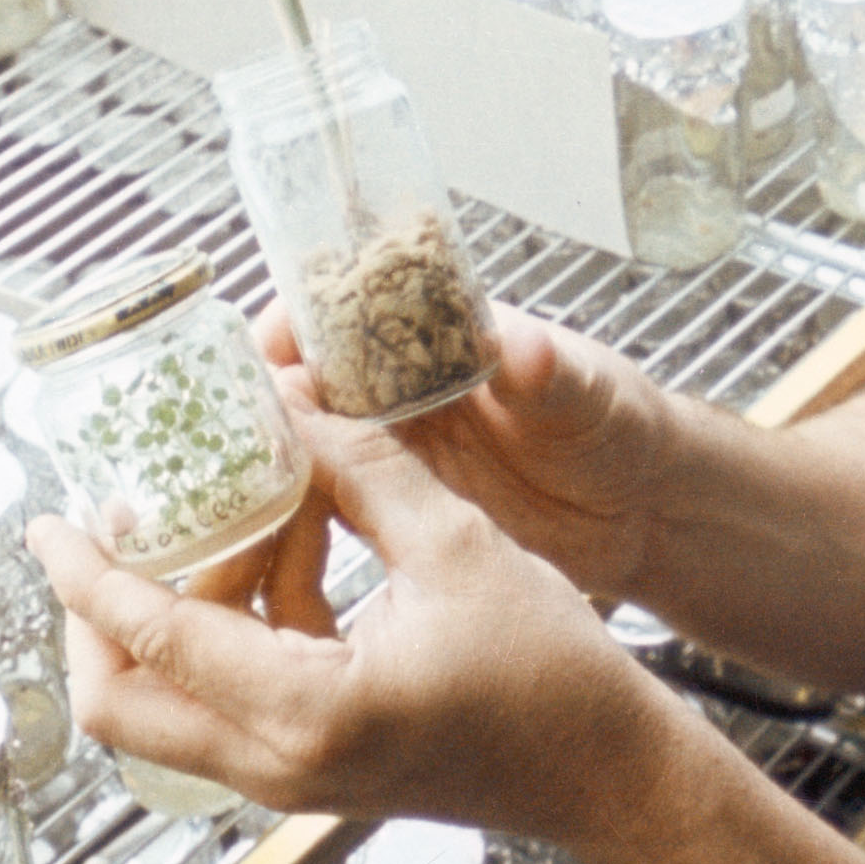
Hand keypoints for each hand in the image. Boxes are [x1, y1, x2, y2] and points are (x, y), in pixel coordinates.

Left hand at [27, 395, 684, 848]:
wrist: (607, 771)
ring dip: (172, 617)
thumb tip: (289, 400)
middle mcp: (280, 764)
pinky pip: (226, 706)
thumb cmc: (552, 672)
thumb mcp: (456, 545)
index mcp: (308, 709)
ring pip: (168, 709)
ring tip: (222, 522)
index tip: (47, 520)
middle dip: (95, 616)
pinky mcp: (311, 772)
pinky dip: (228, 635)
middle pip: (123, 706)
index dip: (86, 574)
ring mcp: (291, 779)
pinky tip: (285, 558)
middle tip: (109, 529)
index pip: (151, 639)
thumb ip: (362, 470)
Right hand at [257, 298, 676, 600]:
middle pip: (305, 383)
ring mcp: (395, 455)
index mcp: (437, 337)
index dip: (299, 322)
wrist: (644, 510)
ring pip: (305, 449)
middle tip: (220, 437)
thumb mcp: (589, 392)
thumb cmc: (620, 424)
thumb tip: (524, 349)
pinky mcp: (398, 515)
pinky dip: (292, 525)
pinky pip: (328, 512)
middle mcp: (402, 391)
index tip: (267, 345)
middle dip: (258, 401)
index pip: (347, 311)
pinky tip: (262, 552)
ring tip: (225, 499)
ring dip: (265, 467)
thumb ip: (551, 373)